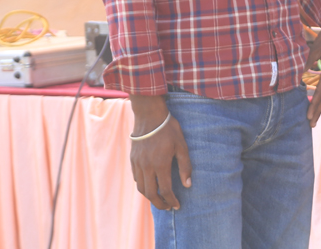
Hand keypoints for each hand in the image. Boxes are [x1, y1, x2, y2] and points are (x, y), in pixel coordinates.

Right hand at [129, 94, 191, 210]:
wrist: (149, 115)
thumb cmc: (168, 129)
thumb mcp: (182, 145)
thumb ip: (185, 166)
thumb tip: (188, 184)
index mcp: (160, 164)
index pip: (165, 190)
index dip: (171, 201)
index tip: (177, 205)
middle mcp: (147, 166)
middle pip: (150, 194)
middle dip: (159, 204)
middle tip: (167, 207)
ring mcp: (138, 163)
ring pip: (141, 188)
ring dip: (150, 197)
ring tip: (158, 198)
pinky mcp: (132, 159)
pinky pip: (136, 178)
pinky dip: (142, 186)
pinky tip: (150, 185)